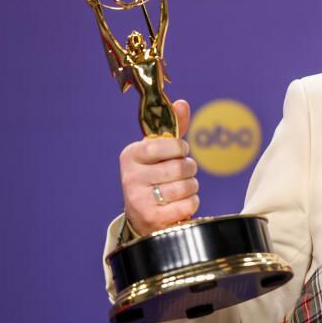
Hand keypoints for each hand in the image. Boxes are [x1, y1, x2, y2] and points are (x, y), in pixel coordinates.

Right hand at [119, 99, 198, 234]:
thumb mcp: (160, 152)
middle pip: (181, 166)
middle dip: (189, 170)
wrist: (142, 215)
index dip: (181, 149)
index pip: (168, 144)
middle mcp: (130, 177)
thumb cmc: (154, 177)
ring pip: (187, 186)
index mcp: (130, 155)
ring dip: (191, 188)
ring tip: (178, 190)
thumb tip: (182, 104)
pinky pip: (189, 204)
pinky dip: (191, 203)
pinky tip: (179, 204)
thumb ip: (174, 128)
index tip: (178, 153)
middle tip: (180, 174)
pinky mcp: (151, 218)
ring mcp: (139, 199)